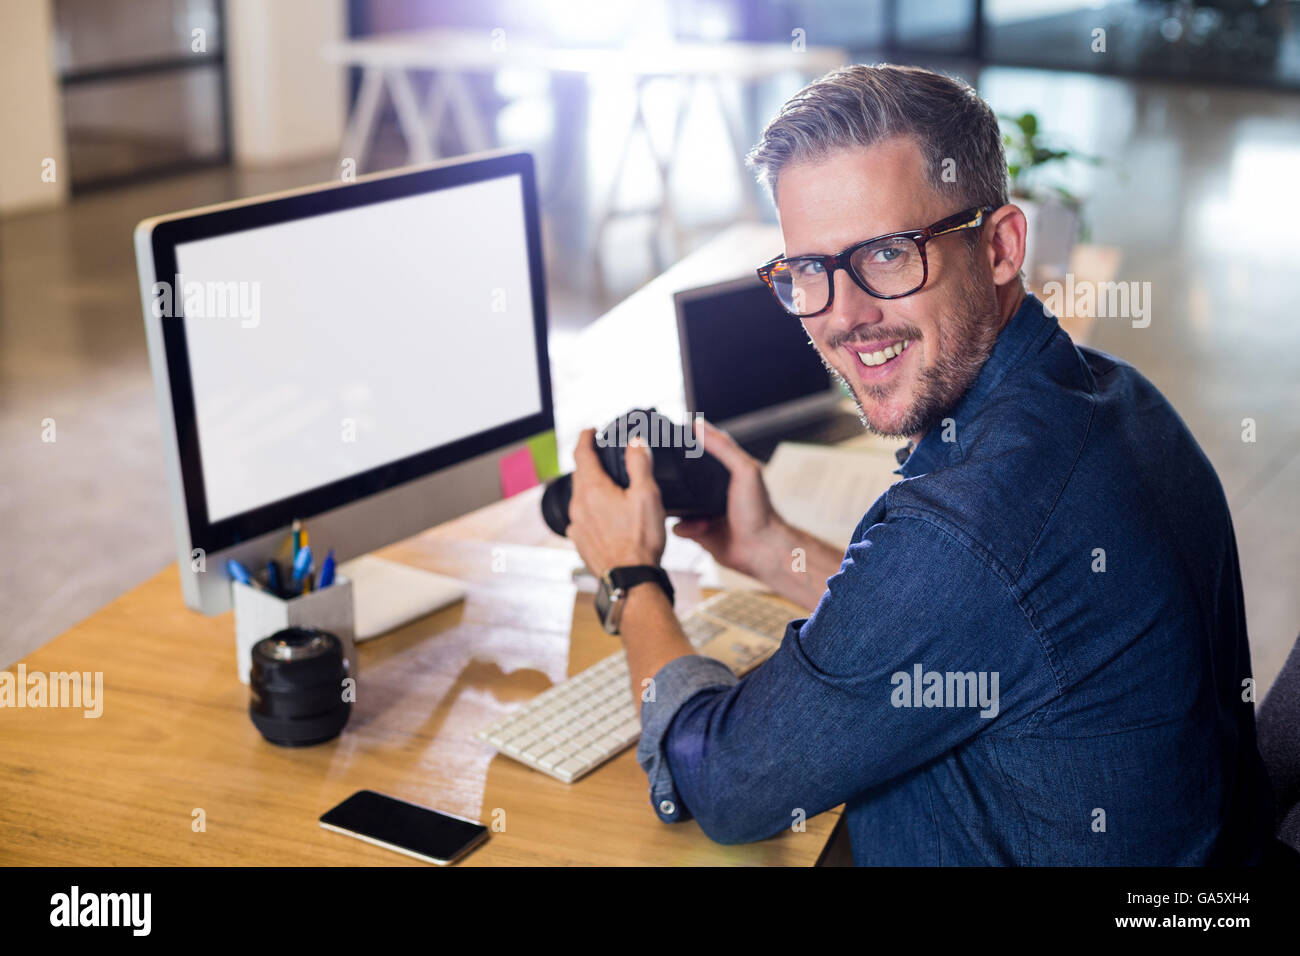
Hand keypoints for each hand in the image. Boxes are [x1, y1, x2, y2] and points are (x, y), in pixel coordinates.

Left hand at [567, 428, 665, 579]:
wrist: (630, 579)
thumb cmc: (640, 540)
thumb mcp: (647, 495)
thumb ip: (639, 464)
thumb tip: (635, 441)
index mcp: (592, 489)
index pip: (581, 453)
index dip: (585, 437)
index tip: (590, 431)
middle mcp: (578, 504)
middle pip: (580, 474)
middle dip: (591, 462)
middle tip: (605, 457)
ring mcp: (577, 524)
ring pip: (580, 496)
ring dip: (592, 487)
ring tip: (610, 487)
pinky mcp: (579, 540)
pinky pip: (582, 517)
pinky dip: (592, 509)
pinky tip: (606, 516)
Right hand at [672, 418, 783, 578]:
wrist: (760, 550)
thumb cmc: (760, 511)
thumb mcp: (744, 471)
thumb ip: (723, 448)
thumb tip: (699, 425)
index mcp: (726, 472)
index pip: (702, 451)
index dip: (686, 444)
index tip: (668, 437)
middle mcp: (713, 491)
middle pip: (684, 478)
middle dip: (672, 479)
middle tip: (662, 477)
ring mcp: (704, 511)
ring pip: (677, 503)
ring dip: (676, 506)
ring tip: (685, 508)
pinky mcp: (698, 531)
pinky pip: (678, 526)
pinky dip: (683, 527)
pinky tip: (696, 528)